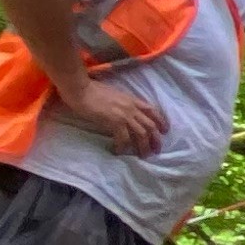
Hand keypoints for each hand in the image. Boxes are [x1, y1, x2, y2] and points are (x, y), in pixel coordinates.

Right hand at [54, 81, 168, 156]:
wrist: (80, 88)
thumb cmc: (91, 90)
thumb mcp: (114, 94)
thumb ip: (122, 103)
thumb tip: (123, 113)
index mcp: (132, 99)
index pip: (152, 111)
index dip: (161, 122)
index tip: (164, 131)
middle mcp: (131, 107)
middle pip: (150, 125)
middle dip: (155, 139)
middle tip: (156, 150)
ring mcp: (124, 114)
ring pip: (141, 134)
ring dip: (143, 146)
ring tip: (142, 156)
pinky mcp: (115, 121)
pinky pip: (124, 138)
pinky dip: (123, 147)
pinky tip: (118, 151)